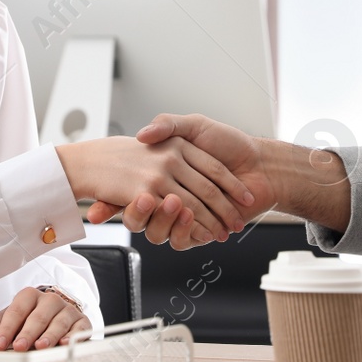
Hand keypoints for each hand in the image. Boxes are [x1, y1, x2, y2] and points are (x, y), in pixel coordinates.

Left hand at [0, 286, 90, 350]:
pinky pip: (78, 329)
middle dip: (27, 333)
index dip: (7, 328)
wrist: (59, 312)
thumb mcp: (12, 318)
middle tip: (18, 347)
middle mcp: (50, 300)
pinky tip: (63, 344)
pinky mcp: (82, 322)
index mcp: (30, 296)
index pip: (17, 310)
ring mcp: (68, 310)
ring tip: (40, 347)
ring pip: (59, 322)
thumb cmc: (32, 316)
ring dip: (49, 335)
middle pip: (38, 316)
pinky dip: (72, 337)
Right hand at [57, 134, 254, 244]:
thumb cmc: (230, 142)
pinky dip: (186, 233)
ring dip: (164, 220)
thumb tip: (143, 133)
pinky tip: (186, 222)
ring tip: (172, 207)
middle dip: (132, 213)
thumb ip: (168, 124)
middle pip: (146, 209)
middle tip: (128, 205)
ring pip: (162, 225)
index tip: (99, 204)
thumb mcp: (193, 125)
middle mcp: (173, 190)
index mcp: (167, 168)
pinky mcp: (200, 228)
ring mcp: (185, 211)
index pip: (135, 186)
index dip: (116, 197)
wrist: (263, 165)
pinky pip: (183, 238)